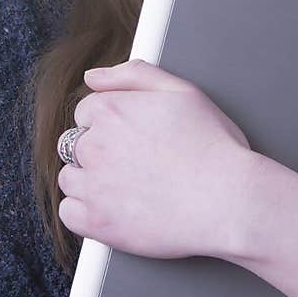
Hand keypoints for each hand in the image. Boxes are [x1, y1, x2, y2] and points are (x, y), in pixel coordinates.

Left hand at [57, 59, 252, 261]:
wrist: (228, 201)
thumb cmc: (214, 147)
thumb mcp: (182, 92)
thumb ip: (134, 75)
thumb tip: (93, 77)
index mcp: (110, 110)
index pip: (86, 112)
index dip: (112, 126)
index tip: (134, 140)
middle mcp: (94, 145)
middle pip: (75, 145)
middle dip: (100, 153)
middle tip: (137, 165)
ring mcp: (92, 186)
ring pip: (70, 179)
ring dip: (91, 182)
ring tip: (130, 189)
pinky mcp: (94, 222)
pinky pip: (69, 214)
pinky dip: (85, 213)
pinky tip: (115, 210)